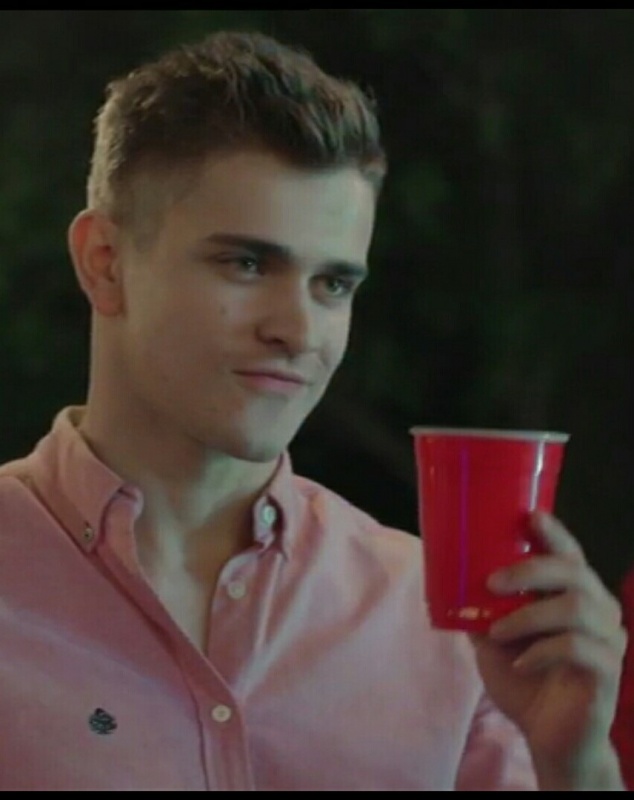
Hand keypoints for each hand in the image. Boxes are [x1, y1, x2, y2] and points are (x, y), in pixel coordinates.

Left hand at [469, 511, 626, 790]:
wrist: (549, 738)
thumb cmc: (524, 680)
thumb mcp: (494, 639)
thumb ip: (482, 609)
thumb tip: (448, 578)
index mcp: (574, 594)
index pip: (570, 553)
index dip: (553, 533)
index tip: (529, 516)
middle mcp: (598, 609)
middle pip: (573, 572)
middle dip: (529, 570)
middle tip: (491, 582)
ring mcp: (607, 640)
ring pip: (576, 608)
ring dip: (527, 616)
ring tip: (497, 632)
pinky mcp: (607, 671)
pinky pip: (577, 648)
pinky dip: (541, 651)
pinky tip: (520, 663)